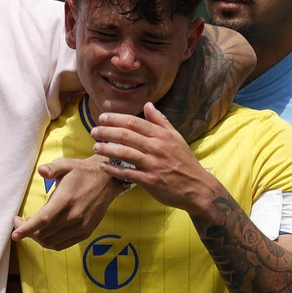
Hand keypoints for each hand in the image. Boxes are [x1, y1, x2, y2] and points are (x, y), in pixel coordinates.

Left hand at [12, 155, 122, 249]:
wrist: (107, 181)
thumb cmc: (81, 172)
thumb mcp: (66, 164)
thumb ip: (52, 168)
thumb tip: (41, 171)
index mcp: (66, 200)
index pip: (43, 220)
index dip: (26, 229)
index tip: (14, 234)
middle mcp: (74, 216)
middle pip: (44, 234)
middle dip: (27, 231)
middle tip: (20, 222)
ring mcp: (81, 227)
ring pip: (51, 242)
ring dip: (37, 238)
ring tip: (32, 226)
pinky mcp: (85, 232)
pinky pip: (62, 245)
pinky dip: (49, 242)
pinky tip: (45, 232)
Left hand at [89, 103, 220, 211]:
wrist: (197, 187)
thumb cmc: (185, 162)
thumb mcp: (176, 138)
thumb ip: (161, 121)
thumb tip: (148, 104)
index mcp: (161, 135)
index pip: (134, 122)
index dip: (116, 118)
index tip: (102, 117)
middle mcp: (156, 147)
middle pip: (126, 135)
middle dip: (106, 132)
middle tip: (94, 132)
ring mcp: (153, 164)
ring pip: (124, 153)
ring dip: (106, 149)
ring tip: (95, 148)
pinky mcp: (150, 181)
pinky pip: (127, 173)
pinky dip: (113, 170)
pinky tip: (103, 166)